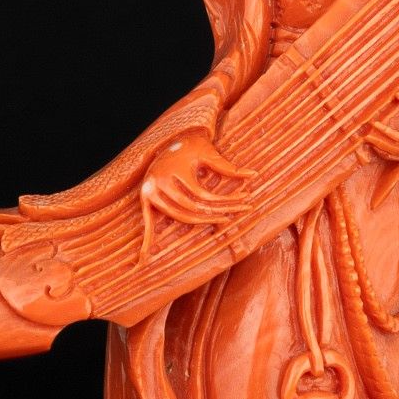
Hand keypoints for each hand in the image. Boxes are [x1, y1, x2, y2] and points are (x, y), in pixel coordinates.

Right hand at [137, 131, 249, 257]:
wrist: (171, 138)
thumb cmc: (192, 146)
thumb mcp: (210, 153)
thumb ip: (229, 167)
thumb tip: (254, 175)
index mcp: (173, 172)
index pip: (202, 196)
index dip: (223, 202)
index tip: (242, 202)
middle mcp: (159, 183)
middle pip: (191, 209)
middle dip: (215, 214)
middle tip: (235, 215)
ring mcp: (150, 191)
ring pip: (179, 216)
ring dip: (200, 222)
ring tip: (222, 220)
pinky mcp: (146, 197)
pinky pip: (148, 222)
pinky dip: (147, 240)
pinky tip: (144, 260)